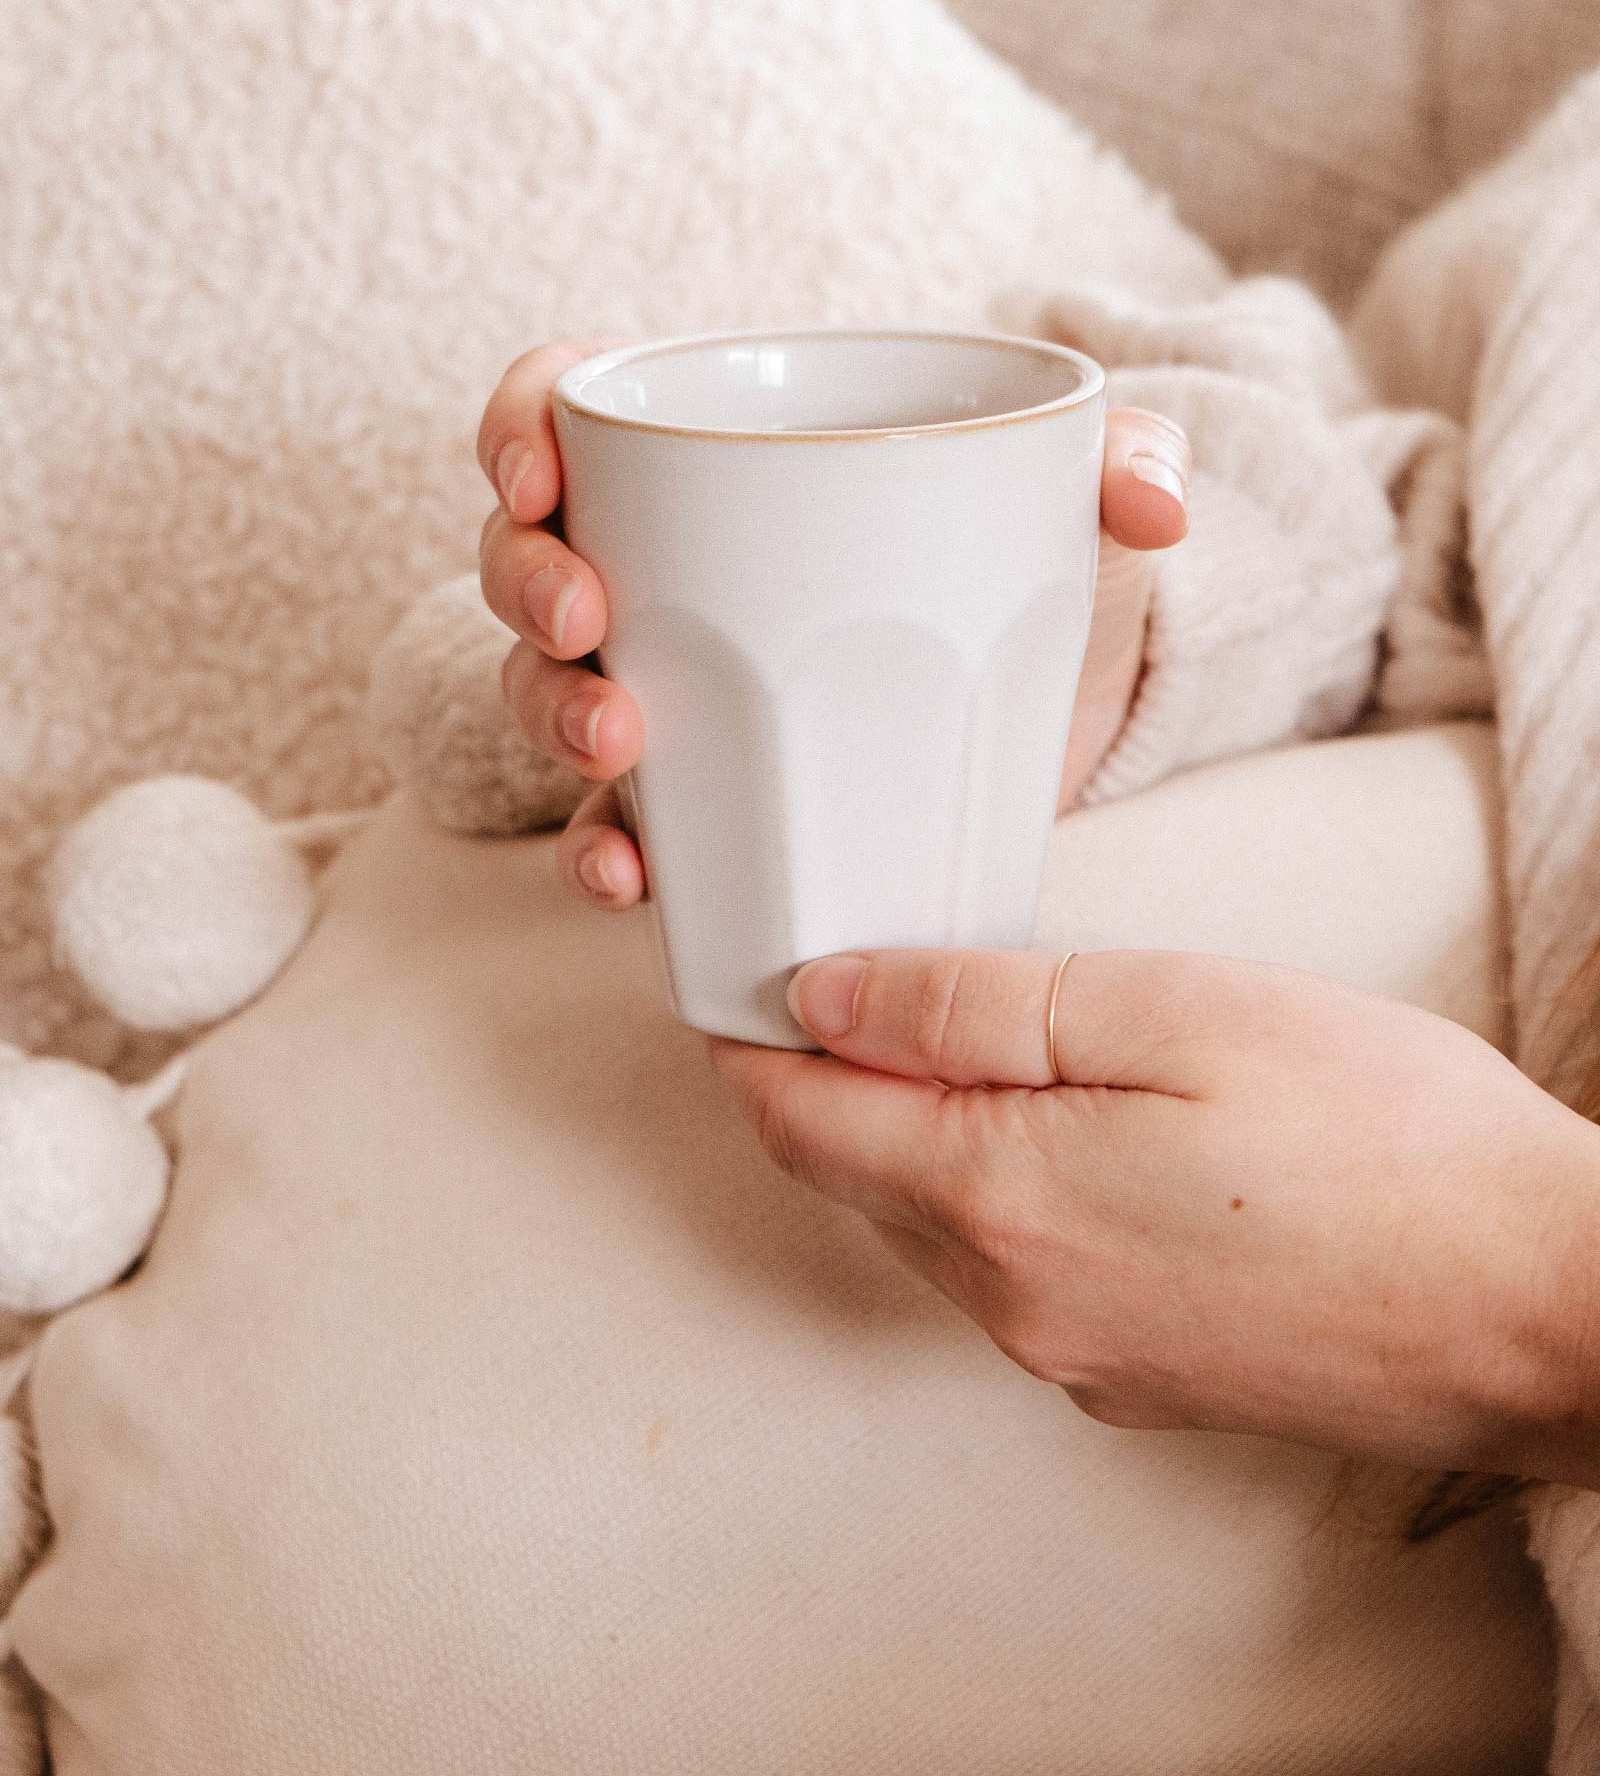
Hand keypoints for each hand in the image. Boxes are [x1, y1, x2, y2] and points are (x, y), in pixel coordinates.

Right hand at [477, 340, 1190, 909]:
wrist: (1071, 692)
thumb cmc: (1042, 553)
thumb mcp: (1076, 493)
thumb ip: (1125, 459)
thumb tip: (1151, 499)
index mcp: (712, 450)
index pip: (560, 407)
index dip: (516, 429)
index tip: (541, 478)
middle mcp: (657, 560)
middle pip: (524, 552)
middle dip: (527, 583)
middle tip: (590, 617)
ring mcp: (667, 680)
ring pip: (543, 682)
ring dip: (552, 709)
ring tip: (619, 739)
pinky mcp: (702, 792)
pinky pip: (612, 817)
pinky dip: (602, 846)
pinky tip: (630, 873)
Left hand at [709, 946, 1599, 1487]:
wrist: (1552, 1314)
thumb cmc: (1387, 1143)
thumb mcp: (1168, 1012)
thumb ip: (975, 1008)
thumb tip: (824, 998)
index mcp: (1001, 1197)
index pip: (803, 1119)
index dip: (749, 1040)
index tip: (735, 976)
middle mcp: (1016, 1303)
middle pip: (858, 1181)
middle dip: (819, 1085)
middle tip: (824, 985)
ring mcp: (1081, 1358)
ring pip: (934, 1233)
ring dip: (907, 1142)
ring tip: (931, 1043)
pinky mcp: (1145, 1381)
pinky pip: (1016, 1280)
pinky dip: (992, 1199)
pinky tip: (1051, 1140)